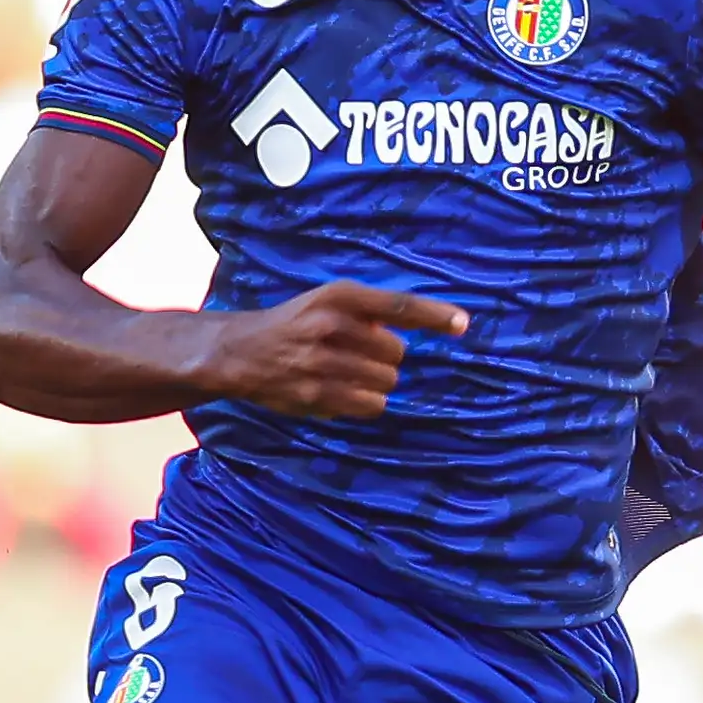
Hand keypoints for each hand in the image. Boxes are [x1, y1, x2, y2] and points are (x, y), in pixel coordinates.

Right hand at [199, 282, 465, 419]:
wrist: (239, 351)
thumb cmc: (295, 324)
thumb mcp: (327, 301)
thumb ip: (369, 313)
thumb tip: (420, 331)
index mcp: (338, 296)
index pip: (398, 305)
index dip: (434, 315)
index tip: (463, 324)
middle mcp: (330, 325)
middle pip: (397, 353)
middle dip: (385, 358)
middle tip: (356, 355)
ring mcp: (321, 362)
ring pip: (386, 382)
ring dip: (376, 383)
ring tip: (345, 373)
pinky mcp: (315, 394)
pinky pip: (369, 406)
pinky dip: (365, 403)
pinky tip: (340, 392)